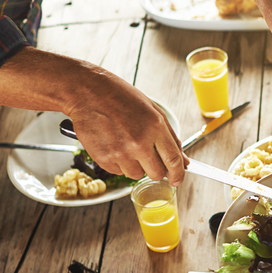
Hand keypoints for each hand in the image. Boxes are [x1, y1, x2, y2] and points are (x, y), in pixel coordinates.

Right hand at [64, 69, 185, 182]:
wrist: (88, 92)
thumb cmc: (121, 98)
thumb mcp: (152, 111)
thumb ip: (170, 137)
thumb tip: (183, 161)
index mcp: (155, 127)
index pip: (173, 160)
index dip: (178, 174)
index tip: (178, 179)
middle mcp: (139, 143)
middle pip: (157, 174)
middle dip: (156, 169)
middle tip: (148, 157)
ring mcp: (120, 153)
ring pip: (137, 175)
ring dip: (136, 165)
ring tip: (126, 144)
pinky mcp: (104, 159)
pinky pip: (119, 172)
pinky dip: (119, 163)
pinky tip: (114, 145)